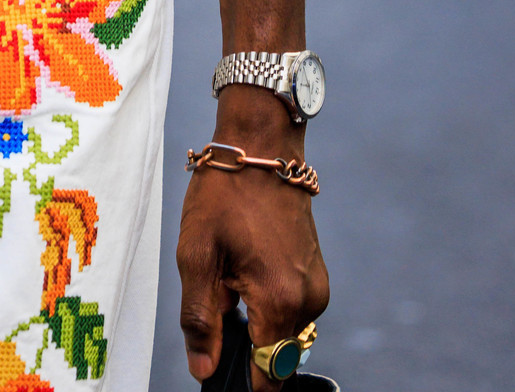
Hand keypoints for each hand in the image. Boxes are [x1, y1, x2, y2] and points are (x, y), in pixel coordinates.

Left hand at [177, 90, 328, 385]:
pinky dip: (267, 301)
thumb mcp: (196, 253)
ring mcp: (317, 288)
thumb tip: (204, 368)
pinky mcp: (317, 275)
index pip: (267, 376)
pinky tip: (245, 264)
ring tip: (229, 272)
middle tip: (218, 296)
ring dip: (255, 320)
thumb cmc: (224, 193)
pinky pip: (290, 309)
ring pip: (282, 333)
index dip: (239, 377)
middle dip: (244, 343)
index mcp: (279, 301)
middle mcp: (308, 302)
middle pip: (275, 357)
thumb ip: (200, 317)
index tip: (216, 361)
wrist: (261, 146)